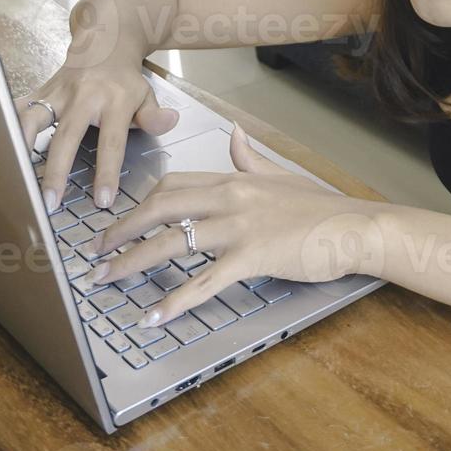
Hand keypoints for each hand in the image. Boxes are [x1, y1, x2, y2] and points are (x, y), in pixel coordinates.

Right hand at [15, 47, 180, 214]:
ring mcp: (58, 92)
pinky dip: (5, 126)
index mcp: (114, 101)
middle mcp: (83, 96)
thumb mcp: (148, 95)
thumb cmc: (125, 79)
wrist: (104, 41)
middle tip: (49, 202)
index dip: (106, 172)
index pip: (111, 142)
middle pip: (66, 136)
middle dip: (56, 171)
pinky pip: (18, 108)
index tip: (102, 200)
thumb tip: (169, 122)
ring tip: (12, 177)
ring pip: (33, 118)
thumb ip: (154, 116)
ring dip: (21, 147)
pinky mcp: (40, 91)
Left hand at [79, 123, 380, 328]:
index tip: (121, 220)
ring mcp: (239, 226)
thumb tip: (233, 134)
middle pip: (159, 207)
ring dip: (131, 261)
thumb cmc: (323, 208)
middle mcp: (230, 197)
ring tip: (106, 279)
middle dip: (120, 230)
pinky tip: (152, 316)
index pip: (173, 184)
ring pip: (171, 241)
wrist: (356, 227)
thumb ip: (250, 158)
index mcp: (234, 179)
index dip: (140, 203)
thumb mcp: (282, 176)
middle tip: (95, 251)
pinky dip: (173, 301)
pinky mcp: (252, 256)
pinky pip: (203, 281)